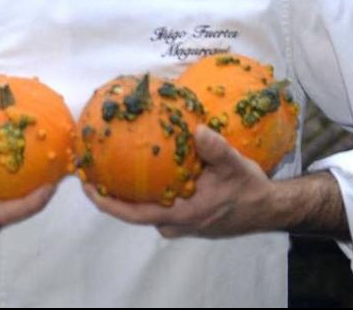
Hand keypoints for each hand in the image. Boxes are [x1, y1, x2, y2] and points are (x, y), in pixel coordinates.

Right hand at [0, 107, 56, 243]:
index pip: (9, 213)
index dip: (34, 201)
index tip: (52, 185)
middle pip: (16, 215)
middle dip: (38, 197)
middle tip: (56, 172)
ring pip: (8, 215)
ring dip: (27, 198)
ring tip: (42, 172)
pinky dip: (11, 197)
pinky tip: (15, 176)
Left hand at [81, 124, 281, 238]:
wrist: (266, 208)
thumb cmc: (248, 190)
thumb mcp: (235, 166)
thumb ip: (216, 149)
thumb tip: (198, 129)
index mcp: (181, 214)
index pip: (133, 214)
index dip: (106, 202)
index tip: (86, 186)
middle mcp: (175, 222)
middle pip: (132, 211)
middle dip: (110, 193)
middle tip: (91, 169)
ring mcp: (179, 222)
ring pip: (145, 208)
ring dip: (127, 191)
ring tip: (110, 164)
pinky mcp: (184, 216)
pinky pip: (157, 204)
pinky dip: (145, 189)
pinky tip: (142, 167)